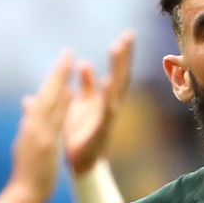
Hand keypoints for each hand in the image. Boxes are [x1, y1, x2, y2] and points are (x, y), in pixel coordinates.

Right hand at [9, 51, 74, 202]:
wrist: (24, 193)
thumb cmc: (27, 171)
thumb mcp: (26, 144)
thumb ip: (30, 124)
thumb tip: (31, 107)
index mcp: (30, 126)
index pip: (42, 98)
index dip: (52, 80)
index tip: (62, 63)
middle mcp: (33, 126)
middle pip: (46, 95)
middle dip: (57, 74)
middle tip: (68, 53)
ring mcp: (39, 134)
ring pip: (50, 102)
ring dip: (60, 82)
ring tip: (70, 63)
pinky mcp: (46, 144)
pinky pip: (55, 120)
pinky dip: (61, 105)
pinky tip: (69, 92)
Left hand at [65, 31, 134, 174]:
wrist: (78, 167)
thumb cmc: (76, 139)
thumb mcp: (74, 109)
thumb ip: (79, 89)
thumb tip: (79, 65)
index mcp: (100, 100)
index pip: (113, 74)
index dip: (119, 57)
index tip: (123, 38)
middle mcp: (107, 106)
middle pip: (120, 76)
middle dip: (124, 56)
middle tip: (129, 34)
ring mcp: (106, 117)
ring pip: (116, 88)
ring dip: (117, 68)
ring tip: (118, 47)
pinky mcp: (101, 129)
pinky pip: (106, 110)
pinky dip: (107, 96)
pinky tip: (108, 81)